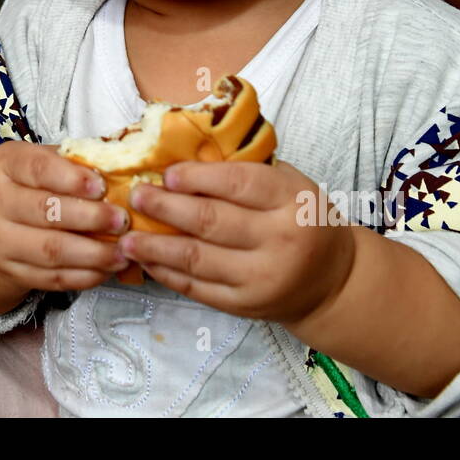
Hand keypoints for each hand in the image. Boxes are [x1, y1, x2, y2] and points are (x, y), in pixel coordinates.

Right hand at [0, 140, 130, 292]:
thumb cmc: (30, 185)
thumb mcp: (45, 162)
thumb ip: (76, 163)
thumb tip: (121, 171)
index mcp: (5, 165)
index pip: (37, 168)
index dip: (71, 178)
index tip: (102, 186)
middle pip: (45, 212)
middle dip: (90, 218)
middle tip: (122, 220)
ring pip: (51, 250)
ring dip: (93, 253)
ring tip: (123, 251)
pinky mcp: (12, 272)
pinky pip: (53, 278)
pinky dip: (85, 275)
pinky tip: (107, 268)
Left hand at [116, 158, 356, 323]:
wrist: (332, 280)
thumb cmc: (303, 219)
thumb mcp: (289, 185)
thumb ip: (247, 171)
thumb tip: (185, 154)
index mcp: (292, 200)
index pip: (238, 184)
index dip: (197, 178)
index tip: (166, 174)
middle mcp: (280, 240)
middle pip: (211, 221)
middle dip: (166, 208)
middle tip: (136, 197)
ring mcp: (262, 277)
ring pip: (198, 258)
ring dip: (156, 246)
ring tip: (127, 236)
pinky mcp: (246, 305)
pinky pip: (198, 288)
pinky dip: (167, 273)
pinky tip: (147, 259)